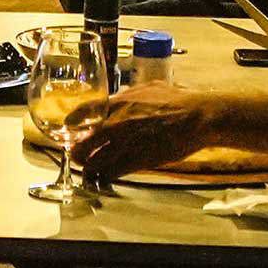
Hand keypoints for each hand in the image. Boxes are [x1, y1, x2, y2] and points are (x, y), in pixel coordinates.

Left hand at [60, 90, 217, 181]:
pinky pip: (114, 171)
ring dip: (90, 167)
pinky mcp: (139, 159)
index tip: (68, 130)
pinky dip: (106, 176)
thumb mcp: (149, 89)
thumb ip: (130, 94)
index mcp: (119, 102)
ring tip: (88, 170)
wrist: (199, 116)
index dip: (72, 125)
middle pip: (84, 142)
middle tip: (76, 155)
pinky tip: (104, 178)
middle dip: (77, 151)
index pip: (84, 113)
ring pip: (97, 160)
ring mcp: (128, 142)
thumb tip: (120, 96)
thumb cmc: (178, 100)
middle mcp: (118, 122)